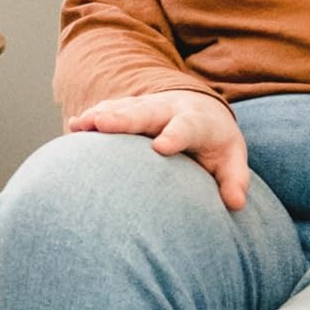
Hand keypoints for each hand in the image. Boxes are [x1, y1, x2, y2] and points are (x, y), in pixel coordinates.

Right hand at [66, 90, 250, 210]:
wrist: (202, 109)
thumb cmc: (216, 143)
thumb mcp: (231, 159)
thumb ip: (234, 179)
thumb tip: (235, 203)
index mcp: (198, 121)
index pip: (186, 127)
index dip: (174, 136)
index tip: (160, 147)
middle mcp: (169, 108)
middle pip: (145, 113)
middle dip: (124, 119)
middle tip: (103, 124)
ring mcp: (147, 106)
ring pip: (122, 109)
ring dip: (100, 116)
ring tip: (78, 126)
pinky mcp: (130, 108)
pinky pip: (110, 110)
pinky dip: (93, 117)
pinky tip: (74, 127)